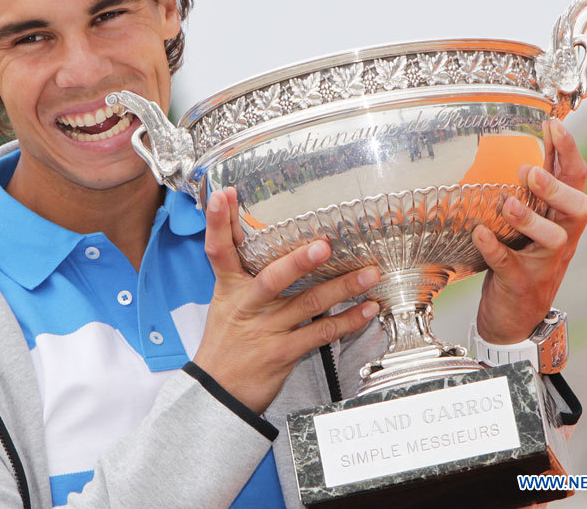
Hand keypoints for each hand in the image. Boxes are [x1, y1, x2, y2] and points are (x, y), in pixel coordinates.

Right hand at [193, 187, 379, 413]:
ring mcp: (266, 330)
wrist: (217, 392)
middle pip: (272, 279)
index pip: (219, 250)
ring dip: (341, 287)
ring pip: (307, 304)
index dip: (218, 222)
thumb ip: (244, 272)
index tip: (223, 195)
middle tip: (324, 245)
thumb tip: (264, 237)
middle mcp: (247, 306)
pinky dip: (347, 321)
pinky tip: (367, 309)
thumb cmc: (226, 342)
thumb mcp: (226, 302)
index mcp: (229, 288)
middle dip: (298, 261)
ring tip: (369, 273)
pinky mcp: (283, 353)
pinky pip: (320, 334)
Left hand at [473, 119, 586, 342]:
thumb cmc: (519, 259)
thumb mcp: (528, 223)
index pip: (576, 178)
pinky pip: (510, 263)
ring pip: (552, 238)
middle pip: (578, 207)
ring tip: (506, 203)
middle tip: (528, 171)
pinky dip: (494, 247)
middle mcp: (562, 237)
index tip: (552, 125)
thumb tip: (518, 147)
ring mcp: (544, 262)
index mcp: (563, 217)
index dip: (568, 151)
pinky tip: (478, 233)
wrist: (513, 317)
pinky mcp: (521, 282)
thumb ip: (527, 191)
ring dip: (529, 218)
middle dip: (556, 187)